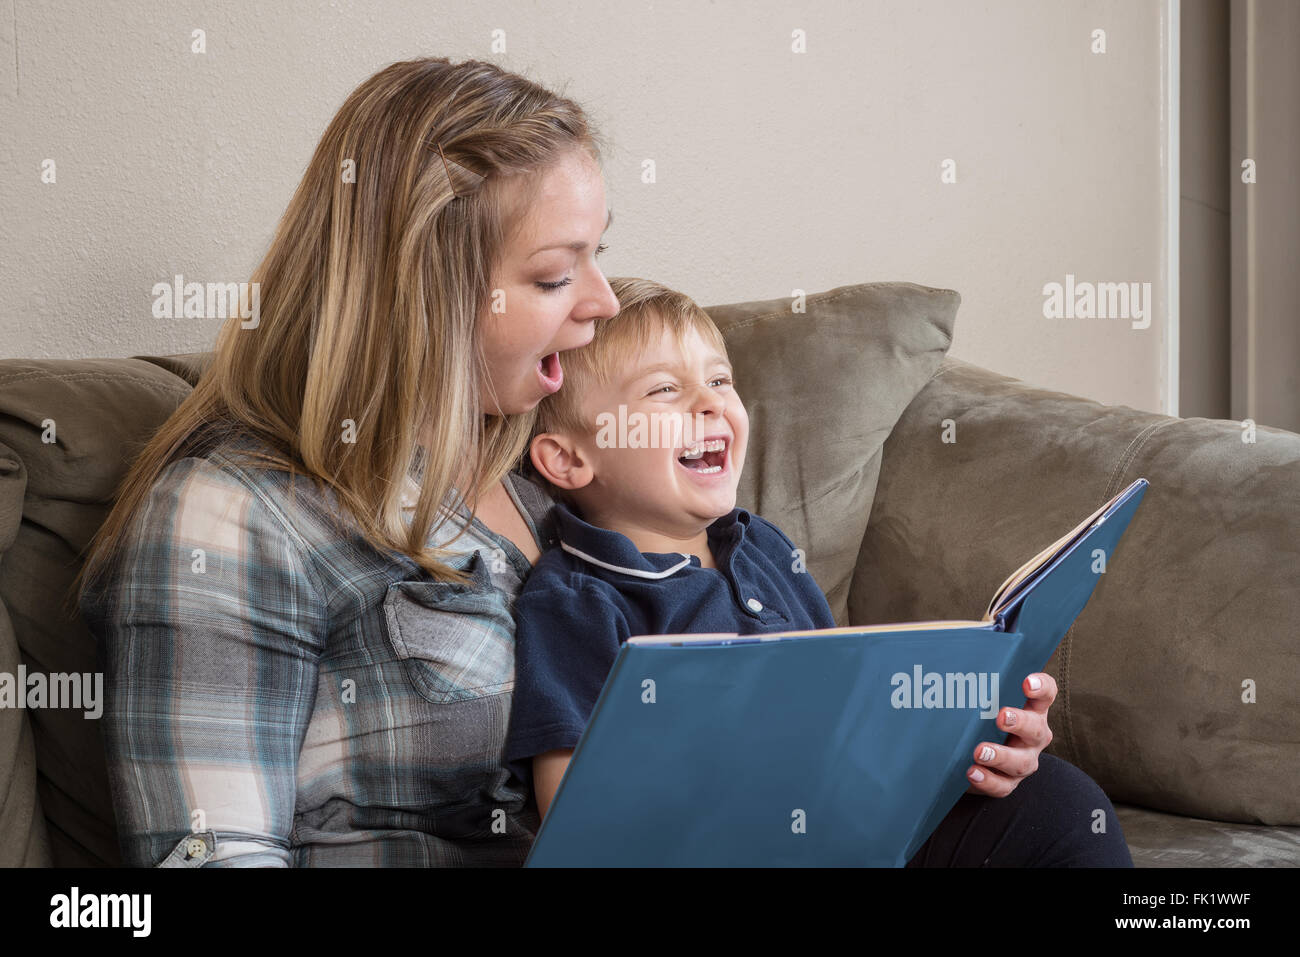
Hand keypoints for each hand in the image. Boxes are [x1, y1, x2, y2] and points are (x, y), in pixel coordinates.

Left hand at [964, 672, 1055, 796]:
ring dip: (1000, 756)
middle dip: (1019, 722)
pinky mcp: (1008, 782)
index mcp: (1031, 709)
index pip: (1046, 694)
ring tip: (980, 751)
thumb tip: (943, 670)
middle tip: (1001, 716)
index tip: (1026, 682)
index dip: (1041, 686)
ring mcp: (1023, 760)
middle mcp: (1033, 735)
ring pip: (1020, 761)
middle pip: (1035, 728)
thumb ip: (973, 687)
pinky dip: (987, 780)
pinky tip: (972, 772)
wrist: (970, 756)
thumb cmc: (978, 719)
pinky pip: (1002, 785)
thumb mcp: (980, 702)